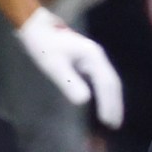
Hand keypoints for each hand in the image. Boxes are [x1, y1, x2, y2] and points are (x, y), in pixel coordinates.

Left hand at [16, 7, 123, 127]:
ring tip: (111, 118)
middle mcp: (98, 57)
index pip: (107, 84)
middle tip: (114, 125)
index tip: (108, 121)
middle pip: (113, 83)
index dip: (109, 103)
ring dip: (112, 100)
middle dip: (115, 104)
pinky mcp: (88, 60)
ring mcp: (94, 58)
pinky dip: (105, 93)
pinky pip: (102, 80)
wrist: (36, 26)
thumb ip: (69, 82)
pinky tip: (102, 102)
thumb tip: (84, 101)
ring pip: (109, 81)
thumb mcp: (54, 65)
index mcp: (93, 57)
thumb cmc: (43, 45)